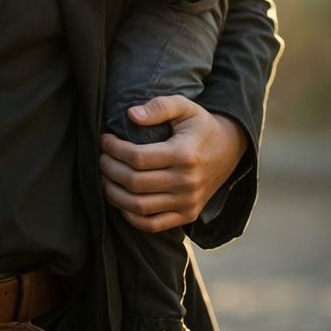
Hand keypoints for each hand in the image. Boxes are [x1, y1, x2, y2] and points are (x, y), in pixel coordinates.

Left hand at [99, 95, 247, 231]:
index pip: (137, 157)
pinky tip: (120, 199)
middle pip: (134, 182)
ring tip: (104, 176)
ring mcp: (188, 202)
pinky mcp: (187, 215)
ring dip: (113, 192)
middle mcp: (187, 182)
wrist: (229, 149)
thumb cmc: (200, 125)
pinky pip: (153, 224)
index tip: (104, 139)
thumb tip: (131, 114)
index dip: (114, 149)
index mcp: (184, 154)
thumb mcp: (184, 106)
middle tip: (100, 157)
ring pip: (139, 206)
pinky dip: (131, 216)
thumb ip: (159, 106)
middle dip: (109, 169)